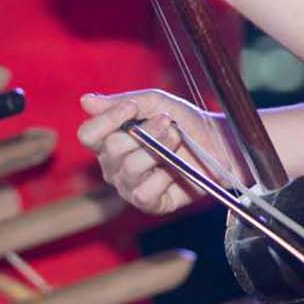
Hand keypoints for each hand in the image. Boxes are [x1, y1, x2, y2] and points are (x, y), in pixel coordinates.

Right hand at [77, 89, 228, 214]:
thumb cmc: (185, 122)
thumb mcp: (156, 103)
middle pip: (111, 148)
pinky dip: (165, 175)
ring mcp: (129, 186)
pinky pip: (145, 191)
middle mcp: (114, 165)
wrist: (218, 144)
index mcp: (109, 140)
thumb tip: (85, 101)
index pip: (88, 134)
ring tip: (176, 138)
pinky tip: (176, 168)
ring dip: (158, 148)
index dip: (107, 119)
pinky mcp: (148, 203)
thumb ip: (121, 102)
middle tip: (168, 123)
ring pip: (130, 168)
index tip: (133, 107)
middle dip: (145, 131)